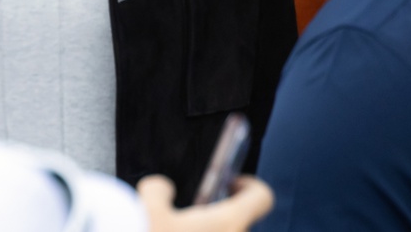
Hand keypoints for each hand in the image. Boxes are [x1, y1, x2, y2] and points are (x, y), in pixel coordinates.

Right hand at [138, 175, 274, 231]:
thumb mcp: (147, 202)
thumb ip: (159, 189)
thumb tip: (163, 190)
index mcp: (228, 222)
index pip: (262, 197)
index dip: (249, 184)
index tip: (230, 183)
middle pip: (239, 223)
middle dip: (219, 218)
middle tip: (192, 214)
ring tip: (176, 229)